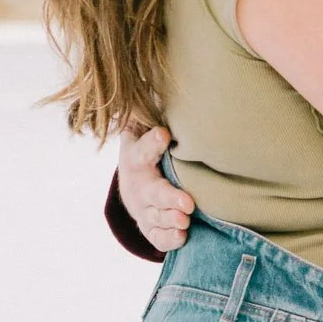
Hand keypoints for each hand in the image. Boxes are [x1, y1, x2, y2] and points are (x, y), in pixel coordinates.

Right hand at [117, 125, 192, 251]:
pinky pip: (156, 236)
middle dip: (168, 198)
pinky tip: (182, 236)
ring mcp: (142, 209)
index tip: (164, 134)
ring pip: (154, 217)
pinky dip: (168, 239)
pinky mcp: (149, 226)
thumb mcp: (143, 129)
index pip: (141, 150)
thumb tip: (161, 82)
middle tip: (187, 203)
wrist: (135, 182)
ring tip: (186, 220)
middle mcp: (137, 185)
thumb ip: (151, 115)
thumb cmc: (149, 150)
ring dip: (170, 220)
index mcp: (136, 158)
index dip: (151, 143)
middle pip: (151, 193)